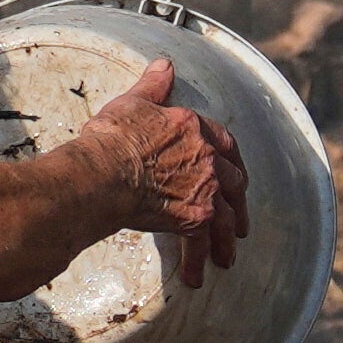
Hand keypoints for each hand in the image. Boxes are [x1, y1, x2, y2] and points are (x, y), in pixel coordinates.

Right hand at [71, 75, 249, 289]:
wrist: (104, 170)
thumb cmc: (113, 136)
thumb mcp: (134, 102)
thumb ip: (154, 85)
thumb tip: (164, 65)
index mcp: (195, 129)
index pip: (225, 143)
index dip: (231, 160)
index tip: (235, 173)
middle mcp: (208, 159)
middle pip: (234, 184)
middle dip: (238, 205)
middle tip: (238, 222)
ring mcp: (205, 189)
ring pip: (226, 218)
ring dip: (227, 240)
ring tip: (226, 258)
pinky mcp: (193, 218)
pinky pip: (201, 243)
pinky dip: (199, 261)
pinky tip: (195, 278)